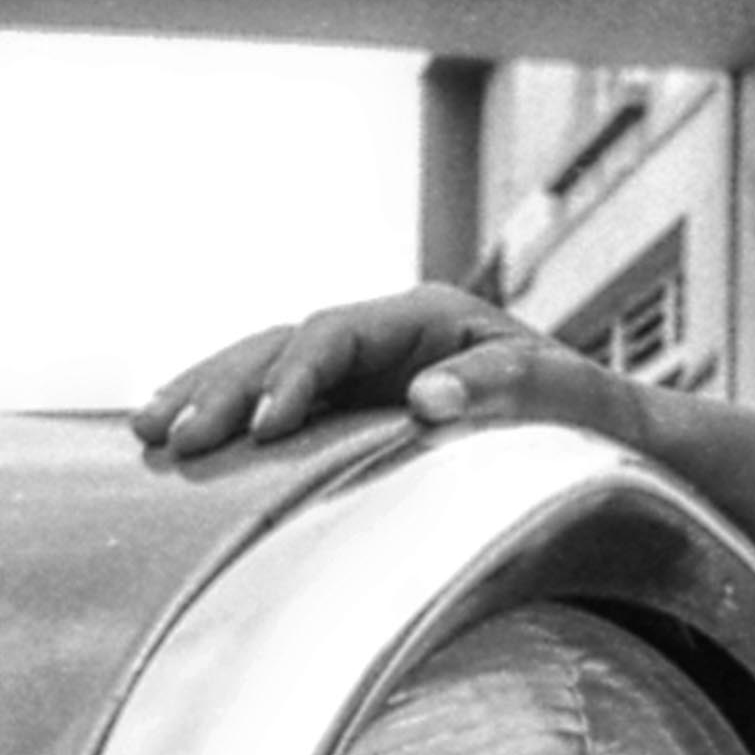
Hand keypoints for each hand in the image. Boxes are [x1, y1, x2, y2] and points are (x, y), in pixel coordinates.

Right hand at [133, 285, 609, 457]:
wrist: (607, 433)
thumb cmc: (586, 415)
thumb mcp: (560, 394)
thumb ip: (501, 387)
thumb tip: (426, 399)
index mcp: (428, 317)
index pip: (338, 333)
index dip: (296, 375)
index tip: (264, 427)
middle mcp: (385, 333)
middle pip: (284, 343)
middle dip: (224, 386)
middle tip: (171, 436)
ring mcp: (364, 367)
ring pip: (265, 364)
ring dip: (206, 395)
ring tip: (146, 431)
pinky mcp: (353, 404)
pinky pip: (276, 398)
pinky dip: (228, 413)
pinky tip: (176, 437)